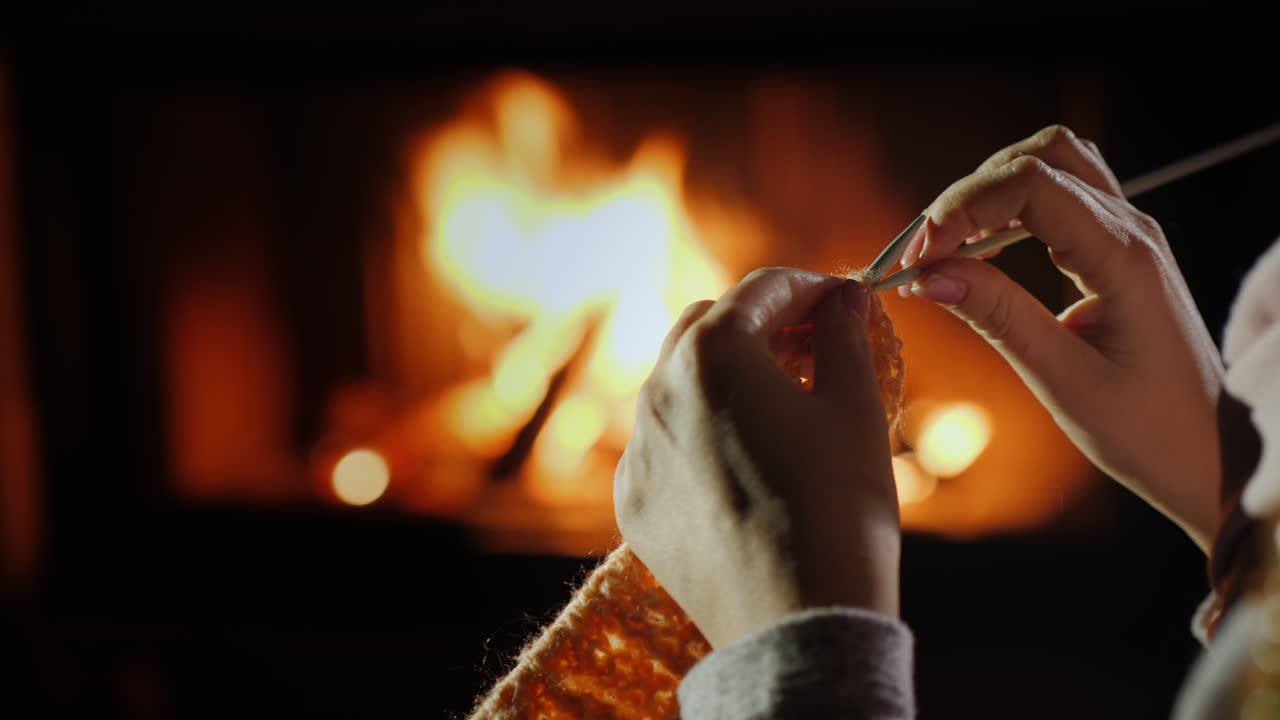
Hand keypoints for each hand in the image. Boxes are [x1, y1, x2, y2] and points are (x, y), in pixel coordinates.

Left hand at [614, 268, 899, 648]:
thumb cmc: (838, 506)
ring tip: (779, 398)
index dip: (809, 286)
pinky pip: (661, 443)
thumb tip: (846, 298)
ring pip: (676, 383)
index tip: (843, 299)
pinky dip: (698, 431)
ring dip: (724, 374)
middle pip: (707, 326)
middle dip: (759, 322)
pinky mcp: (632, 500)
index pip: (761, 289)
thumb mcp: (855, 409)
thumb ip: (845, 337)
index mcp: (712, 354)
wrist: (796, 624)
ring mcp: (637, 449)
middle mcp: (657, 391)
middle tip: (812, 343)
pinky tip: (743, 458)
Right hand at [901, 125, 1223, 549]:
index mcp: (1124, 257)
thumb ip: (998, 316)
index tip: (917, 261)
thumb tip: (927, 276)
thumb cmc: (1147, 430)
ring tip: (946, 248)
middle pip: (1034, 161)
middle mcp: (1131, 230)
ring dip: (988, 192)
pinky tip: (982, 248)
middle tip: (920, 258)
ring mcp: (1129, 235)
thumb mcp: (1062, 378)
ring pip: (1050, 164)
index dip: (960, 209)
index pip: (1028, 185)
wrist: (1209, 453)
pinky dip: (1010, 207)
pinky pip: (1061, 196)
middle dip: (964, 198)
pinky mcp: (1118, 250)